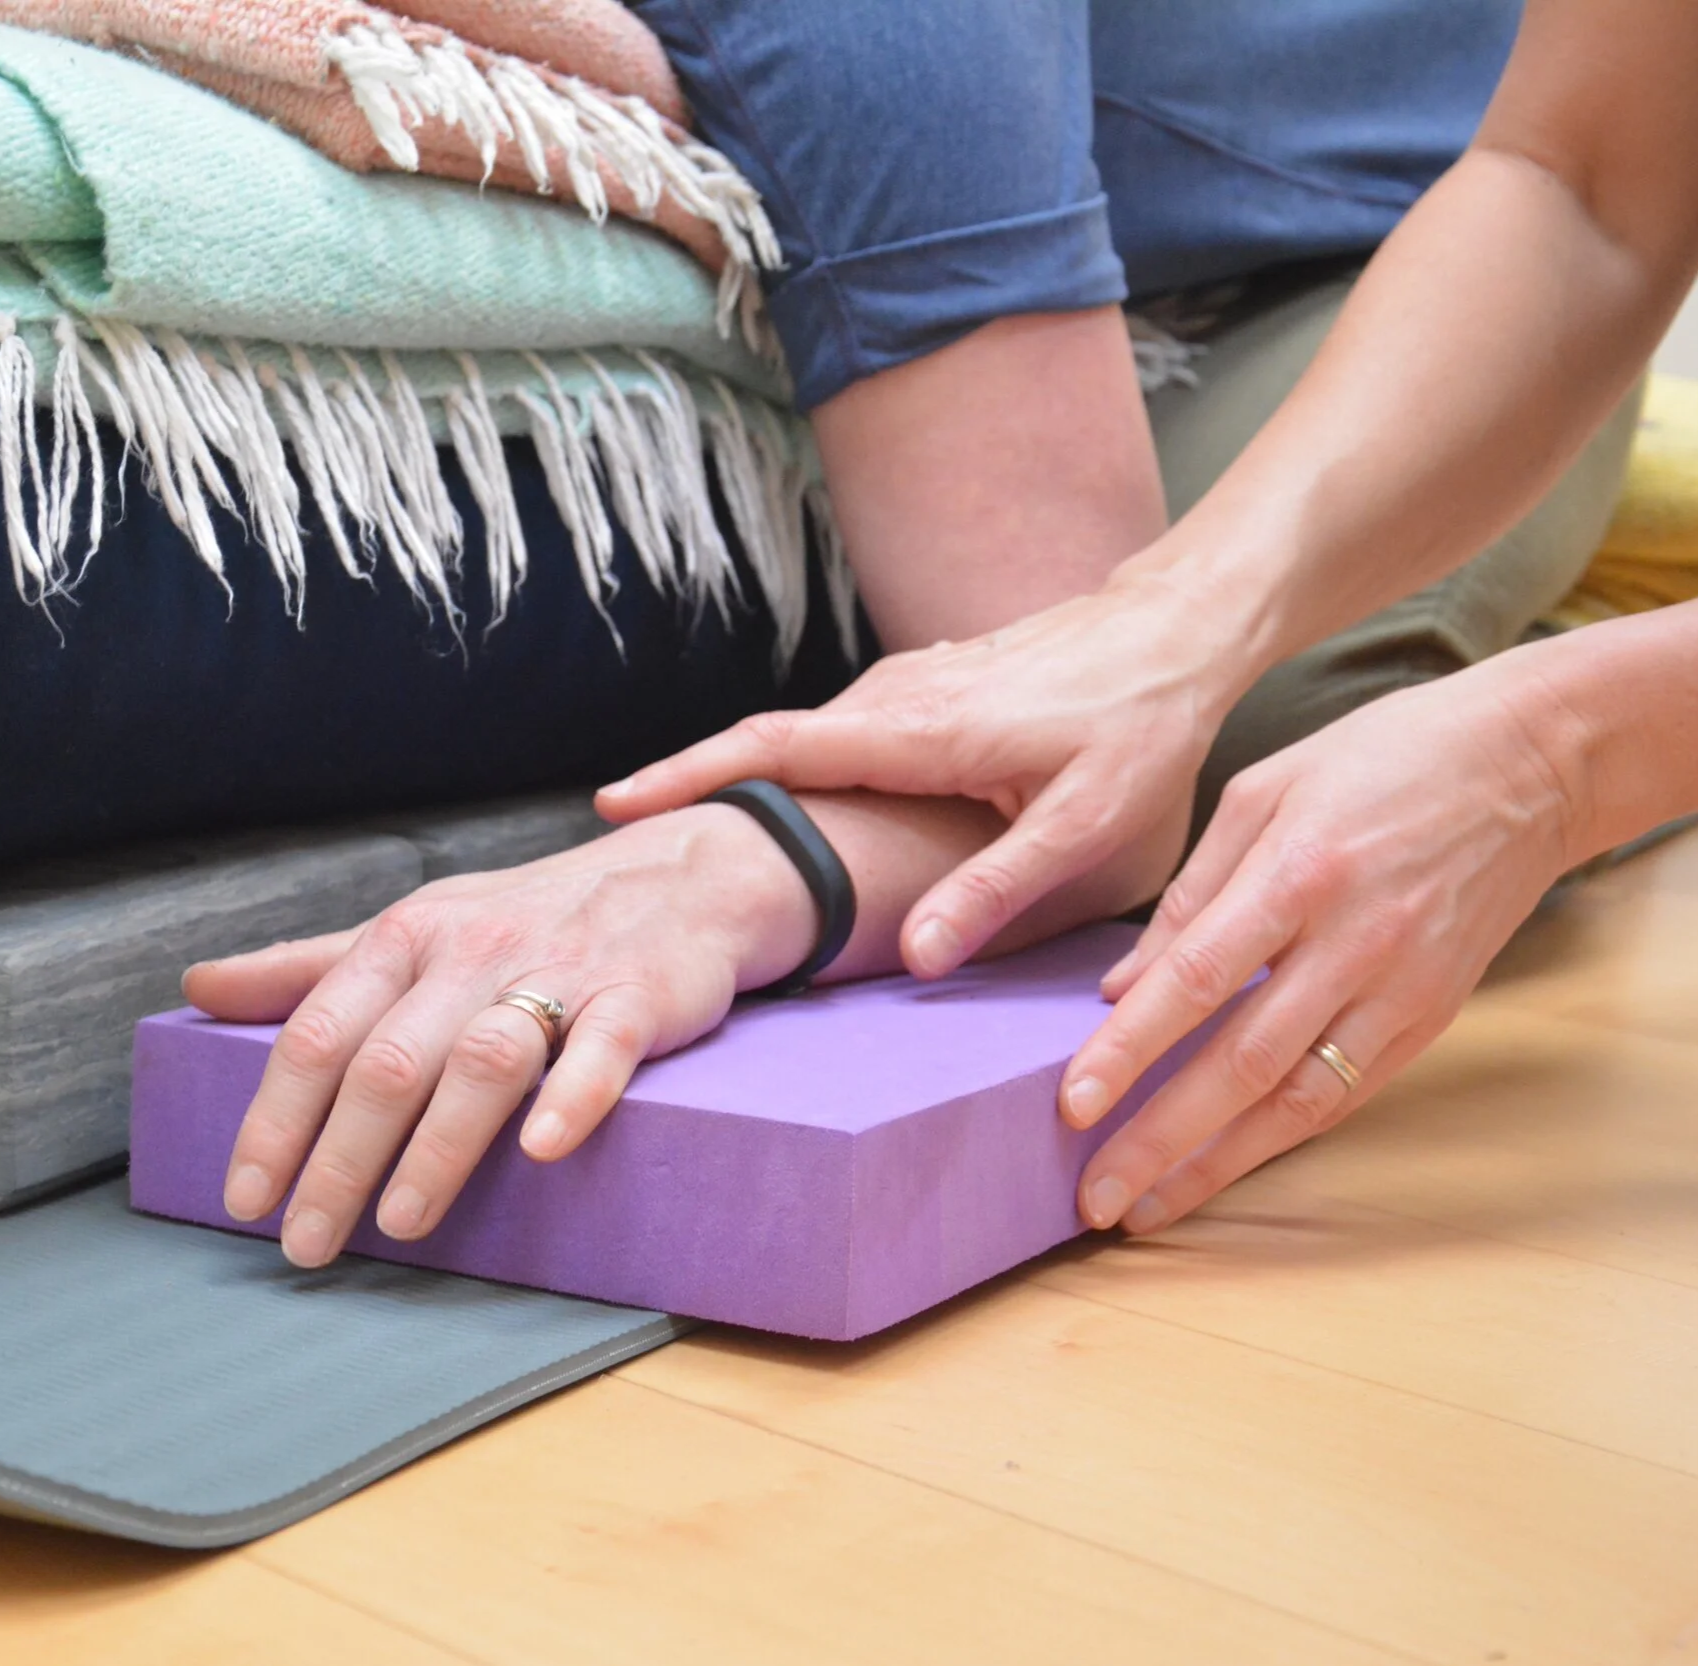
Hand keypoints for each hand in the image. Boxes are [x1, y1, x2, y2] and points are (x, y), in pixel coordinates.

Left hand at [181, 806, 815, 1267]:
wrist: (682, 876)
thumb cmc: (529, 917)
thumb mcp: (415, 926)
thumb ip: (310, 966)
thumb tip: (200, 985)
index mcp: (407, 937)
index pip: (319, 1033)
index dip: (275, 1119)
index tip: (245, 1199)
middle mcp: (472, 951)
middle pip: (389, 1061)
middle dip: (338, 1160)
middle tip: (306, 1243)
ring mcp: (558, 972)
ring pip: (485, 1059)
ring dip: (437, 1147)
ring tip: (402, 1224)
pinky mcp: (638, 996)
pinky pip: (602, 1048)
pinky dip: (572, 1098)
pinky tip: (542, 1151)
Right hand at [595, 571, 1249, 976]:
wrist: (1174, 629)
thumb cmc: (1140, 726)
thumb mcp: (1085, 824)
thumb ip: (996, 891)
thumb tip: (910, 958)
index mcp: (915, 729)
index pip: (775, 749)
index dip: (692, 777)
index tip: (615, 803)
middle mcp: (892, 696)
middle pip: (763, 741)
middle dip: (687, 783)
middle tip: (619, 838)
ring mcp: (902, 685)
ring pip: (799, 738)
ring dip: (739, 778)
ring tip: (680, 834)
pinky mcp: (919, 689)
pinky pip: (834, 732)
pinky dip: (790, 767)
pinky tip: (786, 808)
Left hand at [1057, 656, 1587, 1233]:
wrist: (1527, 764)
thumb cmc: (1379, 758)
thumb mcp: (1262, 789)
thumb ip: (1188, 893)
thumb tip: (1119, 986)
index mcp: (1298, 873)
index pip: (1198, 981)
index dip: (1131, 1050)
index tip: (1074, 1105)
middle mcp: (1352, 944)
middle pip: (1242, 1062)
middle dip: (1161, 1139)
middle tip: (1094, 1196)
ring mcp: (1399, 989)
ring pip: (1298, 1101)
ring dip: (1216, 1165)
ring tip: (1145, 1209)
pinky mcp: (1429, 1017)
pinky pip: (1344, 1094)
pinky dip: (1278, 1139)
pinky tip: (1222, 1171)